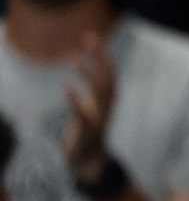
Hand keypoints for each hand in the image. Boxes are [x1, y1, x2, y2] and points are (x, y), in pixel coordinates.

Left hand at [62, 32, 115, 182]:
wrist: (89, 163)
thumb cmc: (87, 135)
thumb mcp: (89, 111)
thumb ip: (88, 93)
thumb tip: (82, 71)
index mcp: (107, 102)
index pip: (109, 74)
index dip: (103, 56)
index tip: (94, 38)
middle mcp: (106, 108)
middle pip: (107, 78)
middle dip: (100, 58)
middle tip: (89, 38)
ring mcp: (98, 119)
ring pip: (99, 93)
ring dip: (89, 74)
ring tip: (75, 59)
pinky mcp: (87, 131)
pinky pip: (83, 114)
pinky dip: (76, 100)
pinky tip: (66, 86)